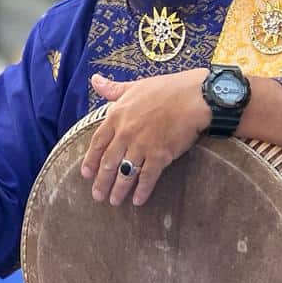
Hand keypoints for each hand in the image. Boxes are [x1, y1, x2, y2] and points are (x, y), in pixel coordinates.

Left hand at [82, 69, 210, 206]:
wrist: (195, 96)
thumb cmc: (167, 88)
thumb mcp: (135, 86)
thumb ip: (113, 89)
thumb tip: (95, 80)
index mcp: (117, 115)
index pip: (98, 142)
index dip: (91, 160)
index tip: (86, 174)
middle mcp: (126, 133)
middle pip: (108, 162)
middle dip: (101, 182)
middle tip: (97, 196)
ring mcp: (142, 146)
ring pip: (125, 173)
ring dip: (118, 190)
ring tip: (114, 202)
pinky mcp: (160, 155)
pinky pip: (147, 177)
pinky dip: (141, 191)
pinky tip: (138, 201)